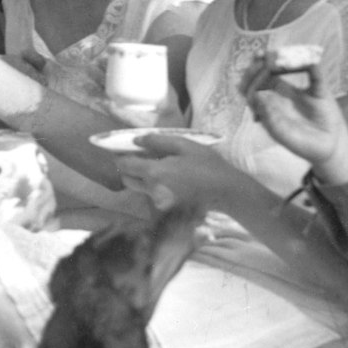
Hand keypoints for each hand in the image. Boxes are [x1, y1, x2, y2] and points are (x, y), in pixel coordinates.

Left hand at [115, 136, 243, 210]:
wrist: (225, 192)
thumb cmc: (207, 165)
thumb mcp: (184, 145)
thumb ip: (157, 141)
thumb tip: (136, 140)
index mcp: (154, 172)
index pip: (125, 165)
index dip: (121, 155)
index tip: (125, 148)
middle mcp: (152, 189)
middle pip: (127, 179)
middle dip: (129, 168)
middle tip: (141, 156)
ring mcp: (159, 200)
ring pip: (139, 187)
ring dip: (140, 177)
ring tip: (159, 165)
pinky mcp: (166, 207)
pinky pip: (151, 193)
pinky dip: (153, 185)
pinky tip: (170, 177)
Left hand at [243, 61, 347, 178]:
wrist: (328, 147)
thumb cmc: (301, 143)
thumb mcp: (283, 135)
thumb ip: (271, 119)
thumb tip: (259, 96)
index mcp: (267, 105)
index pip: (251, 87)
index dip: (249, 77)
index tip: (253, 76)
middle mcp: (279, 95)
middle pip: (262, 73)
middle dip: (259, 64)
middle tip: (263, 57)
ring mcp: (297, 91)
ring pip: (285, 69)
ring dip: (282, 59)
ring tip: (279, 53)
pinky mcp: (318, 91)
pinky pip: (315, 76)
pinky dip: (313, 67)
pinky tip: (312, 61)